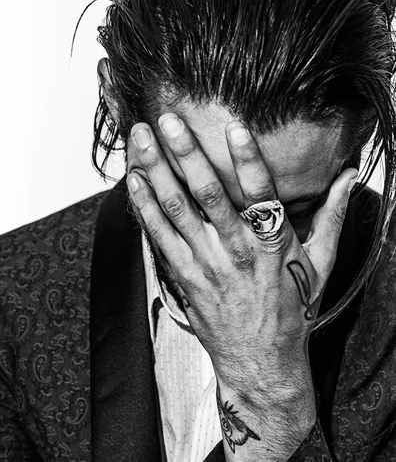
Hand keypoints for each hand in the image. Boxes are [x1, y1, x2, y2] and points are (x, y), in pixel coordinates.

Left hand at [126, 115, 355, 459]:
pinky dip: (144, 207)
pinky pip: (159, 237)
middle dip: (185, 154)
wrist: (261, 363)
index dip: (247, 159)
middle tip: (167, 120)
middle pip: (207, 195)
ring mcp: (206, 265)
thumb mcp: (320, 264)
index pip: (261, 194)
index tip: (233, 127)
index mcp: (274, 244)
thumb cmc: (290, 310)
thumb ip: (330, 216)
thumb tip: (349, 176)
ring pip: (176, 211)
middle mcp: (237, 252)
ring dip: (156, 172)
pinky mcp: (185, 277)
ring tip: (140, 139)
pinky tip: (134, 180)